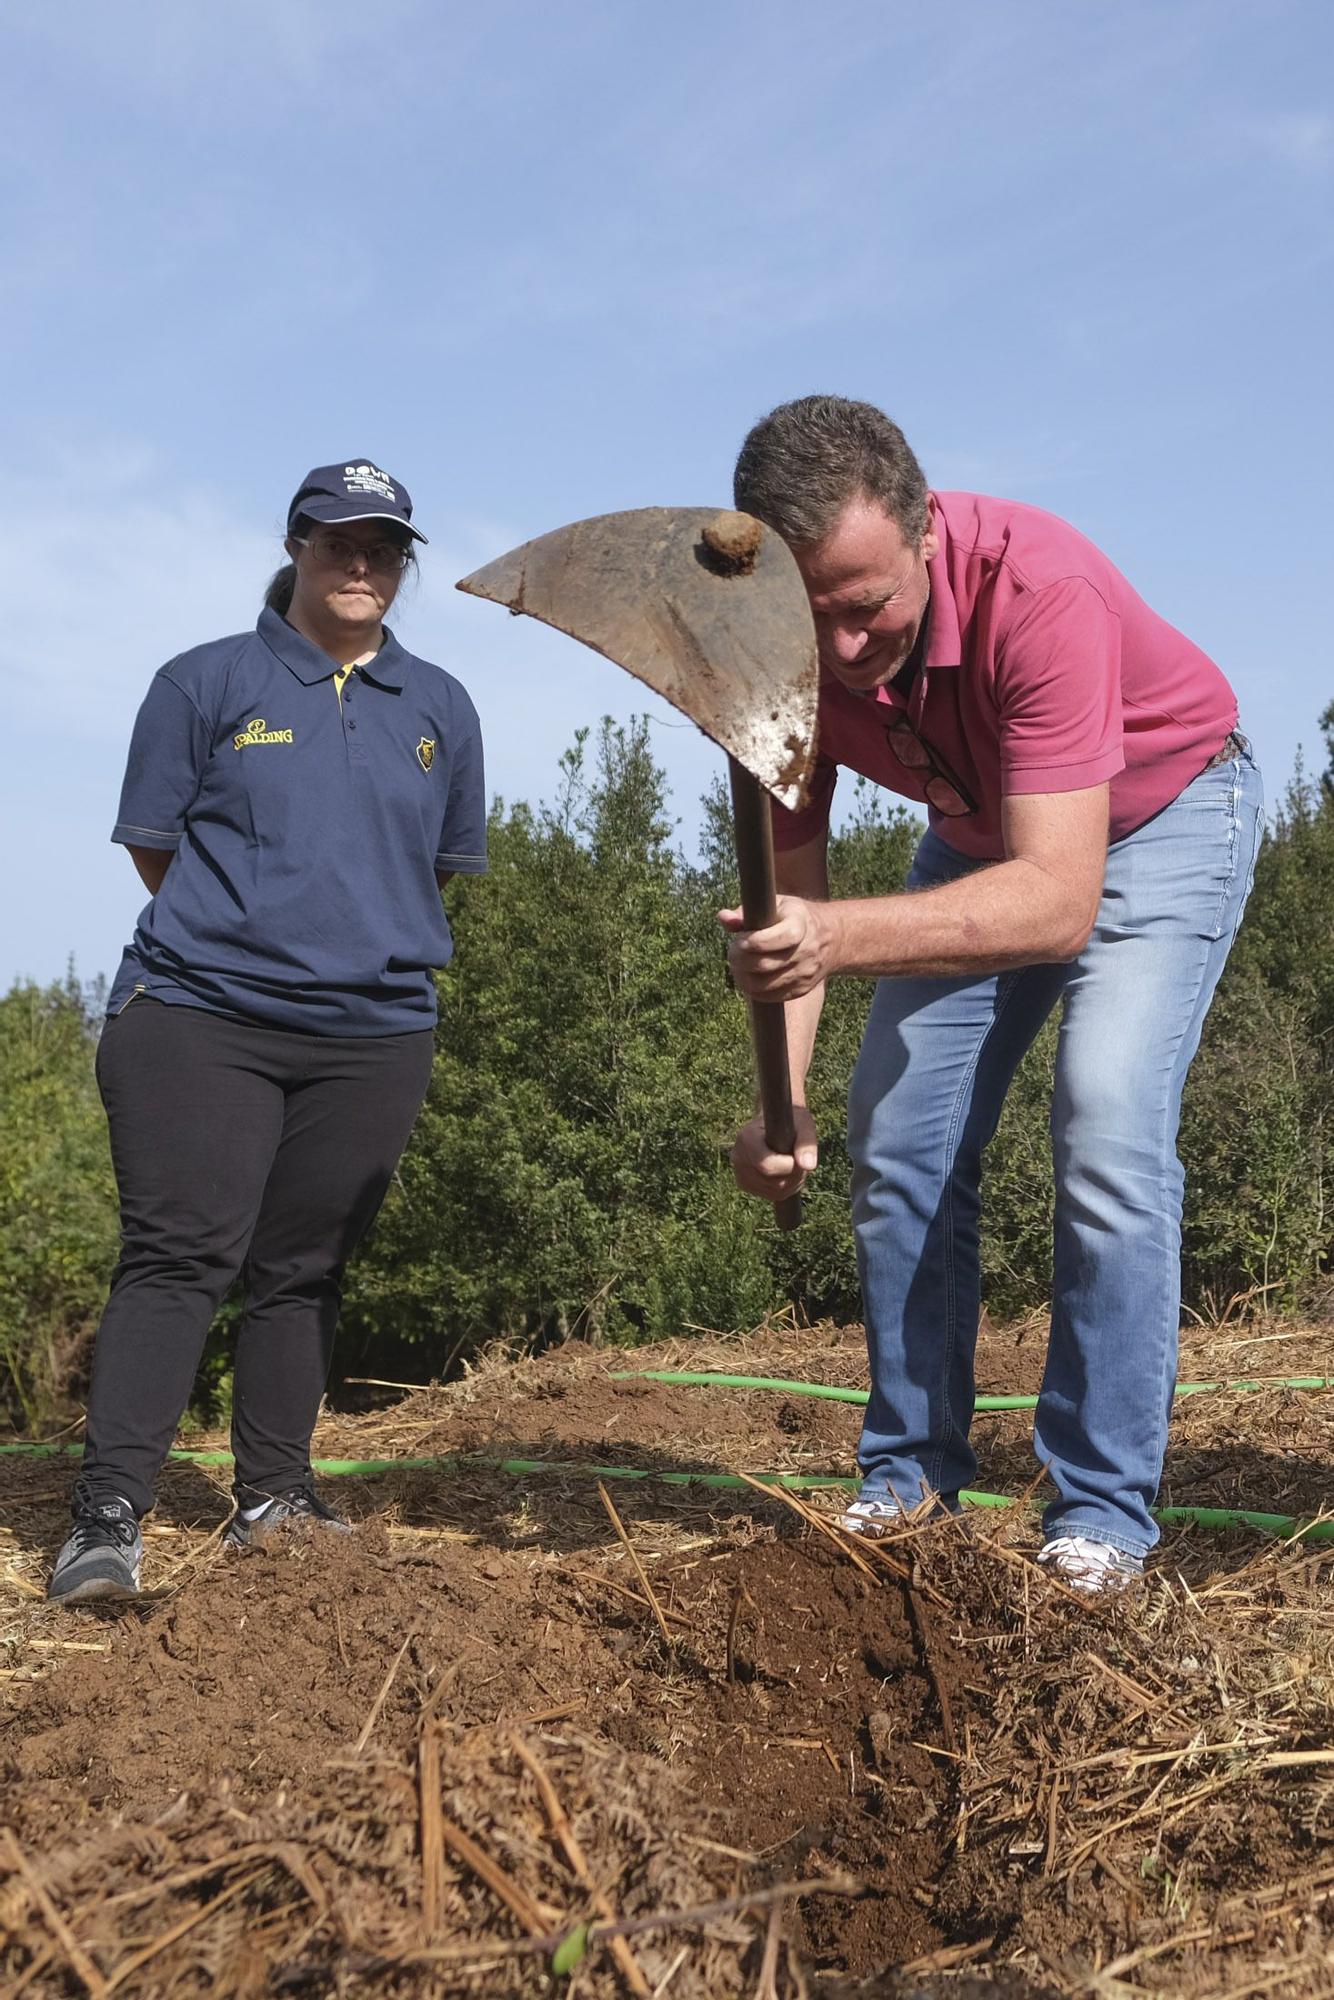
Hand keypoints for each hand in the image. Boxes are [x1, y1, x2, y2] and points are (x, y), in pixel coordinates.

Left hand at [718, 895, 836, 1002]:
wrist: (831, 938)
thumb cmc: (794, 917)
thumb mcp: (776, 903)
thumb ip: (747, 911)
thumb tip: (723, 918)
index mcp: (800, 924)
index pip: (774, 939)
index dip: (750, 942)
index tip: (738, 940)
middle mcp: (806, 951)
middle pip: (764, 965)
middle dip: (739, 960)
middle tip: (732, 952)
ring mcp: (805, 973)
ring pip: (764, 985)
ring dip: (743, 977)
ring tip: (738, 965)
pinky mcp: (802, 989)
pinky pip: (771, 997)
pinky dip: (753, 990)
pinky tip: (749, 977)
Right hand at [730, 1106, 818, 1202]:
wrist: (777, 1123)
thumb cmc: (792, 1121)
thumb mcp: (804, 1125)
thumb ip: (806, 1143)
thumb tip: (808, 1165)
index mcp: (747, 1137)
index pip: (767, 1165)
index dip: (790, 1166)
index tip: (799, 1154)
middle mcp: (738, 1156)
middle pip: (774, 1182)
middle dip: (795, 1174)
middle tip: (800, 1158)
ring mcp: (739, 1172)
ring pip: (775, 1192)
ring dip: (793, 1182)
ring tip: (793, 1164)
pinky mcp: (744, 1183)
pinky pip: (772, 1195)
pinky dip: (786, 1188)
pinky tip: (786, 1173)